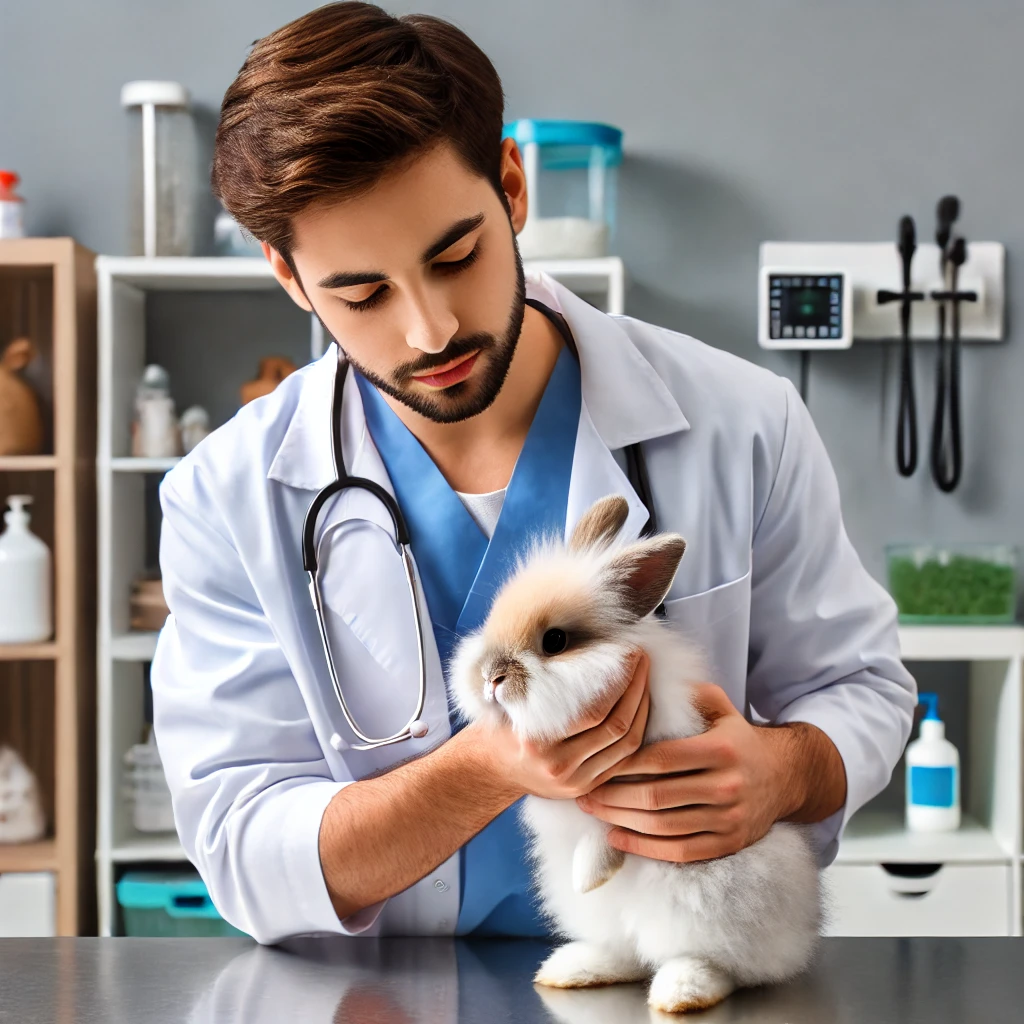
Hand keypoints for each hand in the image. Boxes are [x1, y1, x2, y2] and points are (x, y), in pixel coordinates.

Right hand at [473, 651, 651, 800]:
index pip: (592, 710)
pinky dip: (637, 731)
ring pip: (626, 745)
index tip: (629, 653)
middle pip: (614, 726)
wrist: (491, 769)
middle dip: (637, 689)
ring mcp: (574, 782)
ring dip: (642, 708)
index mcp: (537, 741)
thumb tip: (587, 646)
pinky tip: (640, 708)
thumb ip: (544, 680)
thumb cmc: (503, 724)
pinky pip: (623, 760)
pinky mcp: (586, 789)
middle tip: (643, 659)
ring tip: (645, 679)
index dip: (619, 681)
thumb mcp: (511, 698)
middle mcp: (557, 765)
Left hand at [575, 683, 839, 862]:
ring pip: (664, 827)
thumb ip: (686, 693)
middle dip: (613, 795)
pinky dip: (644, 848)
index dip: (624, 763)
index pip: (660, 759)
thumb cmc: (738, 738)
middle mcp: (727, 787)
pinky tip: (617, 837)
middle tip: (584, 790)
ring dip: (621, 821)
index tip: (598, 761)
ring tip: (593, 810)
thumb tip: (642, 678)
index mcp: (721, 750)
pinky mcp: (728, 844)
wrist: (785, 776)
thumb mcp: (720, 707)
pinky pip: (680, 851)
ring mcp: (729, 820)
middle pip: (656, 796)